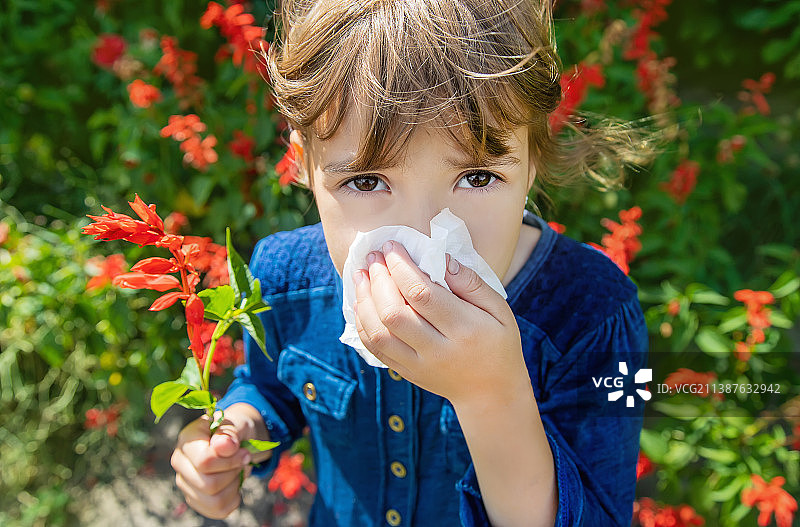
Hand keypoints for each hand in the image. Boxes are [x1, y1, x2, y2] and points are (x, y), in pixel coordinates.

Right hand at [170, 403, 269, 518]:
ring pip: (214, 500)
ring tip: (236, 471)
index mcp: (187, 439)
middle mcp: (180, 462)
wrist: (237, 441)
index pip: (204, 461)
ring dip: (234, 486)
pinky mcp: (194, 498)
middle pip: (208, 484)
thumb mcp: (237, 424)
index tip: (244, 452)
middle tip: (243, 460)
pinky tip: (234, 484)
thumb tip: (224, 446)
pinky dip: (233, 499)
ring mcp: (185, 482)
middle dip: (233, 473)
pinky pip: (218, 510)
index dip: (230, 461)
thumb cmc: (235, 431)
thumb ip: (229, 433)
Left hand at [353, 241, 529, 405]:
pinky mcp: (406, 373)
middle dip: (378, 280)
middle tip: (373, 257)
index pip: (422, 294)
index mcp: (464, 328)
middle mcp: (437, 349)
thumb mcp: (499, 309)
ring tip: (361, 276)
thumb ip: (471, 283)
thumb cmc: (498, 343)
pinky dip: (363, 323)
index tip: (391, 247)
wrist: (492, 393)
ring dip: (364, 300)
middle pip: (394, 313)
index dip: (401, 267)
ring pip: (378, 333)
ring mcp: (418, 365)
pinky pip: (375, 349)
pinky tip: (362, 302)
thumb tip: (441, 259)